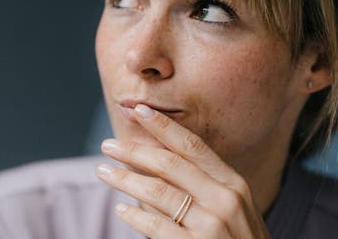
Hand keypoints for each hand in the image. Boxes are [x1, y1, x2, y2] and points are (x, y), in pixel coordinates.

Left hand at [95, 104, 270, 237]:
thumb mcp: (233, 207)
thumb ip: (205, 184)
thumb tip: (159, 158)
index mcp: (233, 184)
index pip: (193, 146)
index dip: (163, 126)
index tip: (139, 110)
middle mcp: (225, 200)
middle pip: (170, 165)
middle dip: (134, 151)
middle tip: (107, 145)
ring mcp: (211, 226)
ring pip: (158, 193)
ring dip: (125, 180)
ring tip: (103, 172)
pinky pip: (157, 227)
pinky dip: (135, 216)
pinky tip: (121, 209)